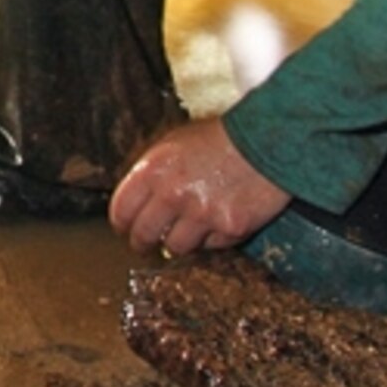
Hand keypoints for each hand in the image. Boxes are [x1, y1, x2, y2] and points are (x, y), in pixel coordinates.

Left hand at [108, 119, 291, 257]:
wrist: (265, 141)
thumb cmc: (218, 138)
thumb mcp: (173, 144)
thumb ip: (152, 173)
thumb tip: (137, 200)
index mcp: (153, 170)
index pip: (121, 211)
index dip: (122, 224)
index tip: (125, 229)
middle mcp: (173, 195)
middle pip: (143, 236)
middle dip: (142, 243)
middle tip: (146, 245)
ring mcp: (201, 214)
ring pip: (176, 248)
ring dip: (178, 243)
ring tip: (185, 234)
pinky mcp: (229, 228)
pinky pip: (211, 247)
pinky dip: (211, 240)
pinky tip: (217, 222)